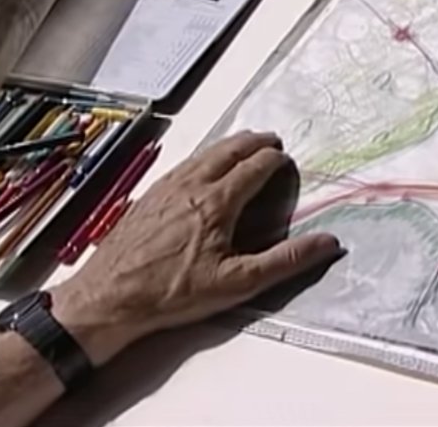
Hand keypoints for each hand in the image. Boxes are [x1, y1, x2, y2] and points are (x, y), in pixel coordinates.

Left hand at [47, 131, 341, 365]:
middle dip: (253, 142)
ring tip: (242, 142)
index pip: (254, 168)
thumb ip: (286, 261)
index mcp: (218, 202)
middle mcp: (192, 186)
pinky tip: (200, 164)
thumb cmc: (174, 293)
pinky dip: (202, 155)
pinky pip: (182, 164)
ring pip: (203, 154)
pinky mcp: (148, 197)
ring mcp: (166, 188)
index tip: (287, 159)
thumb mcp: (238, 283)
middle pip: (228, 151)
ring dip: (228, 145)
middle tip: (271, 140)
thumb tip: (329, 243)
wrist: (109, 297)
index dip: (274, 160)